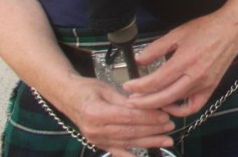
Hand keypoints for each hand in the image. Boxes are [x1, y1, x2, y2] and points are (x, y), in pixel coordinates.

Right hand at [57, 75, 175, 154]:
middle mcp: (95, 129)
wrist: (68, 98)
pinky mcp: (99, 144)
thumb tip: (146, 104)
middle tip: (170, 125)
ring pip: (127, 142)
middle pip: (129, 131)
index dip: (147, 117)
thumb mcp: (106, 88)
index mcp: (96, 112)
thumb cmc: (87, 89)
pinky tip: (148, 156)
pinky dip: (133, 156)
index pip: (127, 117)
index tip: (164, 115)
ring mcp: (97, 139)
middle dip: (152, 129)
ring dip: (149, 142)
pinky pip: (118, 152)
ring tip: (167, 140)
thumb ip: (125, 99)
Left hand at [123, 15, 237, 117]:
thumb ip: (156, 48)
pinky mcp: (211, 88)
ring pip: (176, 103)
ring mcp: (204, 84)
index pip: (156, 81)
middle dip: (143, 102)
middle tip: (131, 100)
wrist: (232, 29)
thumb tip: (139, 61)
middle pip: (163, 97)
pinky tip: (170, 105)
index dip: (138, 86)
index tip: (128, 86)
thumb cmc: (206, 28)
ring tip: (147, 102)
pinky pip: (193, 107)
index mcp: (185, 60)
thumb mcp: (177, 33)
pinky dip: (180, 111)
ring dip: (159, 106)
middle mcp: (195, 75)